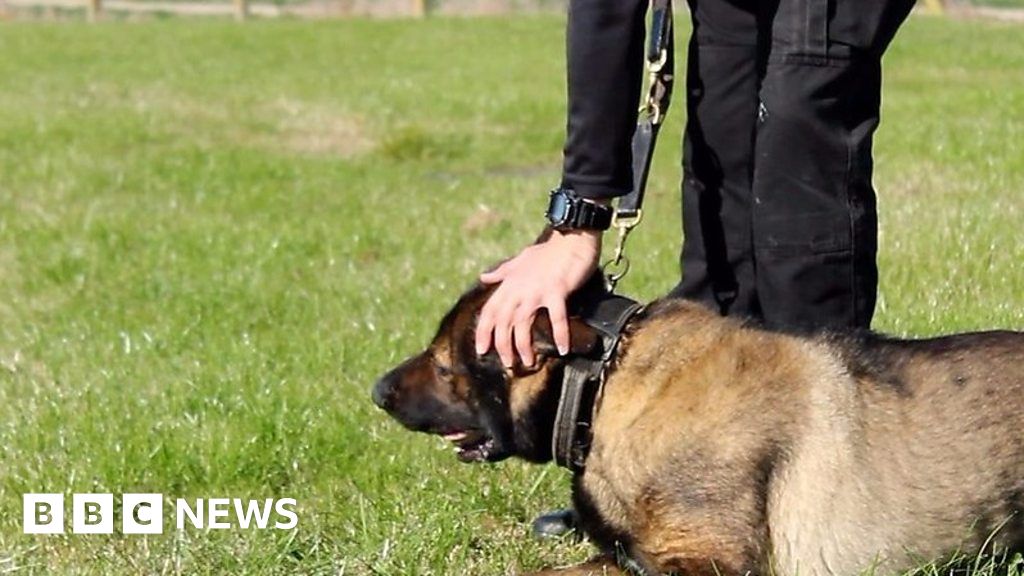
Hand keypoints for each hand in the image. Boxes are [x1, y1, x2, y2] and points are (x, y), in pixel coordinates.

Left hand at [475, 228, 601, 367]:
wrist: (572, 236)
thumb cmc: (548, 250)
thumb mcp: (520, 259)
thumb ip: (502, 272)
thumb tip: (483, 277)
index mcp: (509, 282)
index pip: (489, 311)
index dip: (483, 332)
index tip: (482, 350)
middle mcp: (519, 288)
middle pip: (504, 322)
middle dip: (503, 345)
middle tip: (509, 363)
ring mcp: (537, 290)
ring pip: (523, 323)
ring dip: (524, 346)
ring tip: (529, 362)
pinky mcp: (557, 290)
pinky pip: (556, 317)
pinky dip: (559, 334)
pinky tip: (562, 348)